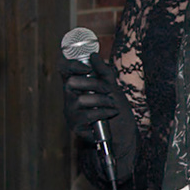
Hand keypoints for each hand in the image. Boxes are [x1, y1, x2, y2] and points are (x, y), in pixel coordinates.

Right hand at [60, 58, 135, 179]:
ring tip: (113, 105)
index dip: (70, 65)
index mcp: (77, 86)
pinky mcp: (75, 125)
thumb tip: (93, 55)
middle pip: (71, 82)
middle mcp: (70, 98)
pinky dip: (103, 112)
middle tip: (108, 90)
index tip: (86, 68)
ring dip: (102, 101)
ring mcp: (71, 112)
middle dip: (94, 84)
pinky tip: (110, 114)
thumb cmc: (116, 110)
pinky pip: (87, 115)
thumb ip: (104, 72)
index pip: (64, 71)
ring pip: (80, 100)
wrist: (124, 133)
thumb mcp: (114, 88)